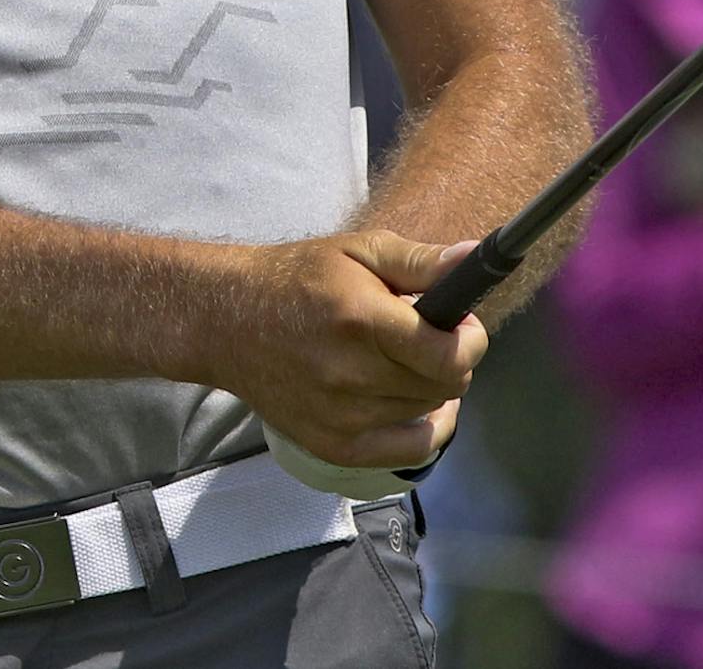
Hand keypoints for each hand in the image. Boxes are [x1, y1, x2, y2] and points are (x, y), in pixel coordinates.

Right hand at [196, 232, 488, 473]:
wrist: (230, 321)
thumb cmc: (298, 278)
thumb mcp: (359, 250)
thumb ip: (421, 261)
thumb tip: (473, 261)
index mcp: (362, 321)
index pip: (449, 355)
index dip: (470, 339)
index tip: (461, 323)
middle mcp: (353, 376)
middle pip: (447, 386)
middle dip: (450, 359)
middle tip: (427, 337)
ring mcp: (342, 418)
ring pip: (429, 413)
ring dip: (431, 388)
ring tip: (404, 360)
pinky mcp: (334, 446)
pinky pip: (410, 451)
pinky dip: (422, 428)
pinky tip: (409, 401)